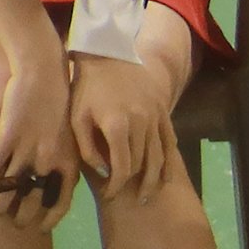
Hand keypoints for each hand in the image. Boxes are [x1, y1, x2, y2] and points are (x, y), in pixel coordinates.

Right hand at [0, 49, 78, 232]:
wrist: (44, 73)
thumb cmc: (61, 103)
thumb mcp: (72, 136)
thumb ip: (67, 162)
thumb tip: (60, 186)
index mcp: (69, 161)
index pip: (61, 203)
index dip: (50, 220)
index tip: (42, 228)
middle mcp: (48, 160)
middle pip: (32, 202)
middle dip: (22, 217)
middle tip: (15, 221)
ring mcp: (26, 150)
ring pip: (8, 189)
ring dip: (0, 204)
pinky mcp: (7, 138)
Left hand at [69, 53, 180, 202]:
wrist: (110, 53)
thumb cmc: (87, 87)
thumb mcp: (78, 118)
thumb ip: (88, 149)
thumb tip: (105, 173)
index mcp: (118, 126)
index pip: (122, 168)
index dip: (116, 186)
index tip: (109, 195)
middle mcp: (141, 123)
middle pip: (141, 164)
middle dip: (132, 184)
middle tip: (124, 196)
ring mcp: (156, 116)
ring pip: (159, 156)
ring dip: (154, 179)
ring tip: (147, 195)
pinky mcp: (163, 109)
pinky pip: (170, 140)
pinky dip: (169, 159)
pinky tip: (165, 174)